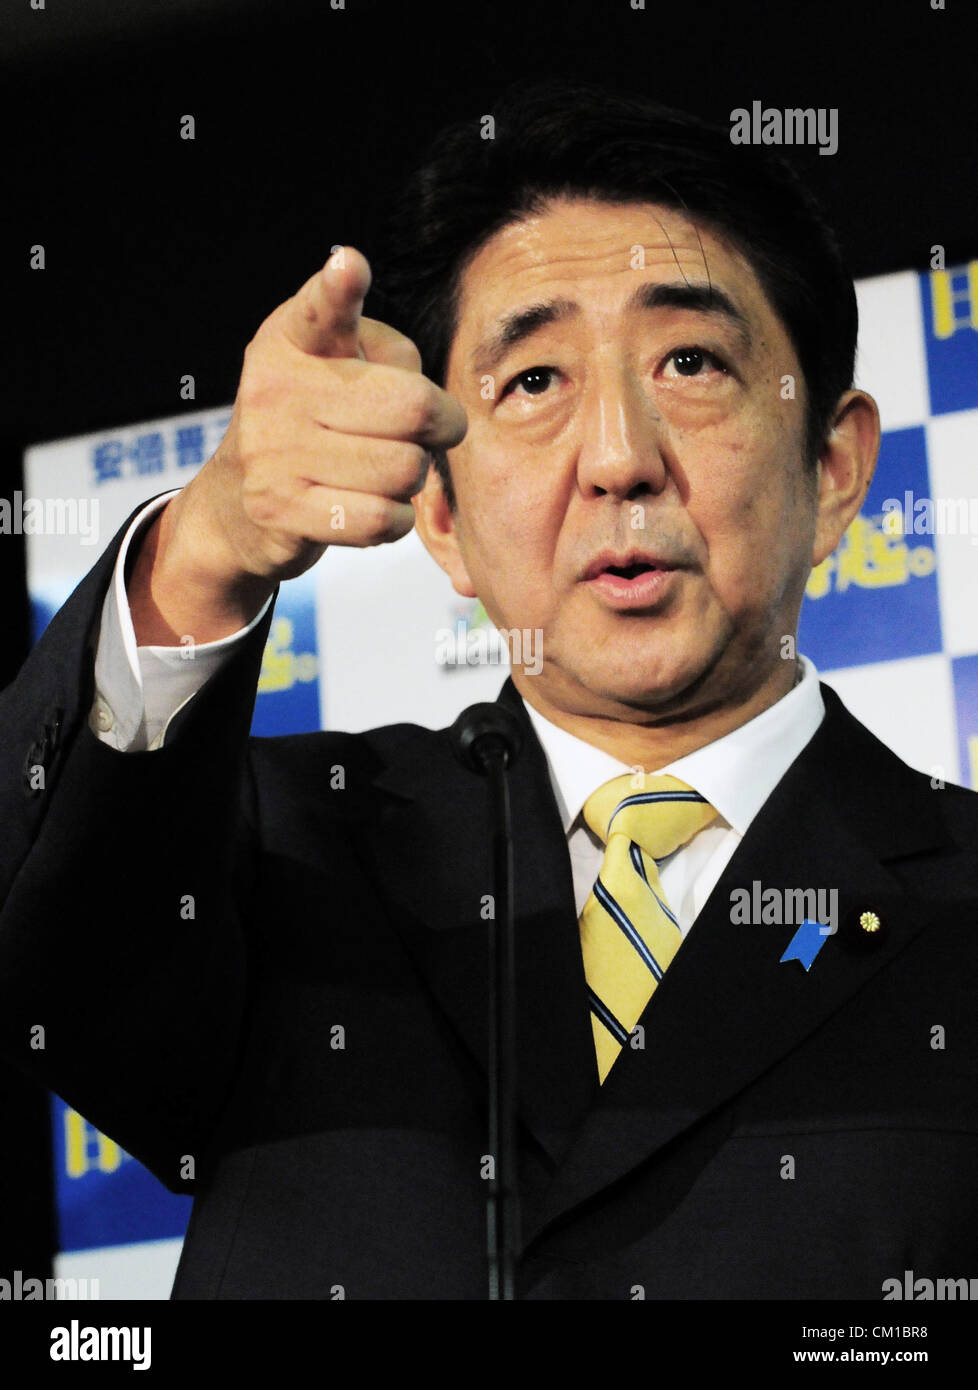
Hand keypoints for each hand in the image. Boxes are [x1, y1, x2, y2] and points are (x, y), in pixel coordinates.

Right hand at [130, 248, 466, 642]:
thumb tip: (432, 406)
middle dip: (442, 426)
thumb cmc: (315, 422)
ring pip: (405, 469)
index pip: (322, 309)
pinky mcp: (280, 511)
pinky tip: (377, 506)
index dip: (339, 289)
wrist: (236, 503)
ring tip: (387, 470)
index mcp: (292, 338)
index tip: (350, 268)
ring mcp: (272, 451)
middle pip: (414, 408)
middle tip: (428, 433)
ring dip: (414, 478)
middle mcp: (275, 388)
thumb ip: (389, 357)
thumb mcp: (338, 368)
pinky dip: (397, 518)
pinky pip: (381, 519)